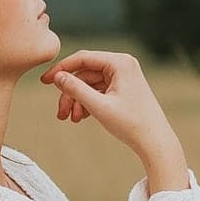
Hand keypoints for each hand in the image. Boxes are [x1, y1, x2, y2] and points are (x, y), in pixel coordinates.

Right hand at [39, 49, 187, 187]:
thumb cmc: (131, 123)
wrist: (155, 142)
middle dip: (70, 94)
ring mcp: (123, 77)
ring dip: (78, 101)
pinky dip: (88, 103)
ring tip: (72, 119)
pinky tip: (81, 117)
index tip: (44, 81)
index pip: (83, 58)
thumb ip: (75, 89)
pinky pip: (98, 91)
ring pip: (90, 84)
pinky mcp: (123, 89)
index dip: (61, 69)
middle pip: (85, 74)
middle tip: (60, 113)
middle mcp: (123, 65)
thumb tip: (57, 77)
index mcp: (120, 62)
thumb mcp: (98, 106)